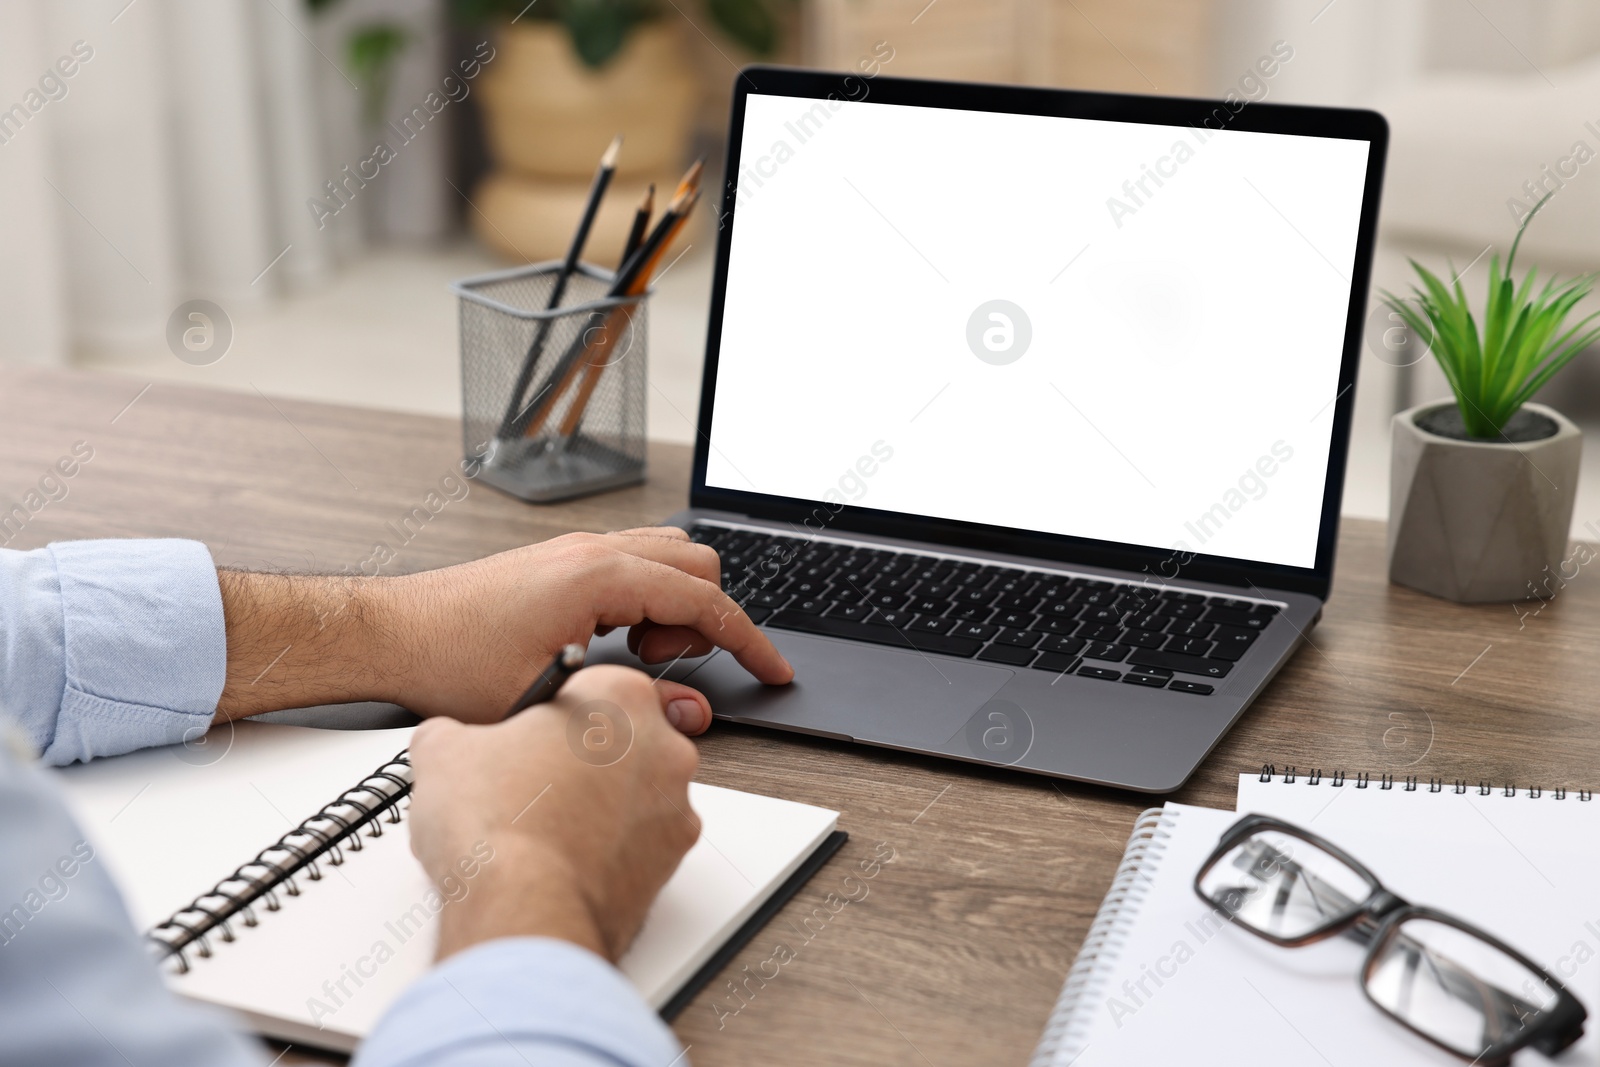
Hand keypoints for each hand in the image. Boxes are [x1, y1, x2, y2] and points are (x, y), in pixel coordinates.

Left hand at [384, 526, 790, 725]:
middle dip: (706, 622)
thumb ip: (632, 704)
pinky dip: (647, 600)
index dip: (747, 640)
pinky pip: (635, 564)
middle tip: (672, 671)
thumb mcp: (551, 700)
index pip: (703, 601)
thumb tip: (686, 710)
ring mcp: (577, 550)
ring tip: (640, 658)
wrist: (392, 635)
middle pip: (697, 567)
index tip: (771, 668)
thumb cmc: (450, 661)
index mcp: (598, 575)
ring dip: (675, 607)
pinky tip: (614, 642)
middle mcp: (593, 550)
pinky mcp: (562, 561)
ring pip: (668, 559)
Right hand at [406, 665, 699, 962]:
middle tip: (533, 785)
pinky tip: (565, 861)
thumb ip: (456, 731)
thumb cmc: (500, 829)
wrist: (521, 913)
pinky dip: (611, 851)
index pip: (593, 685)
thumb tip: (447, 741)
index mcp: (619, 699)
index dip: (553, 715)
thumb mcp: (444, 751)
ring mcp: (675, 808)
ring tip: (543, 830)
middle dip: (582, 759)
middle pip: (623, 739)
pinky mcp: (673, 863)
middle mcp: (663, 747)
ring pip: (635, 794)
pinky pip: (640, 845)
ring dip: (600, 805)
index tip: (532, 734)